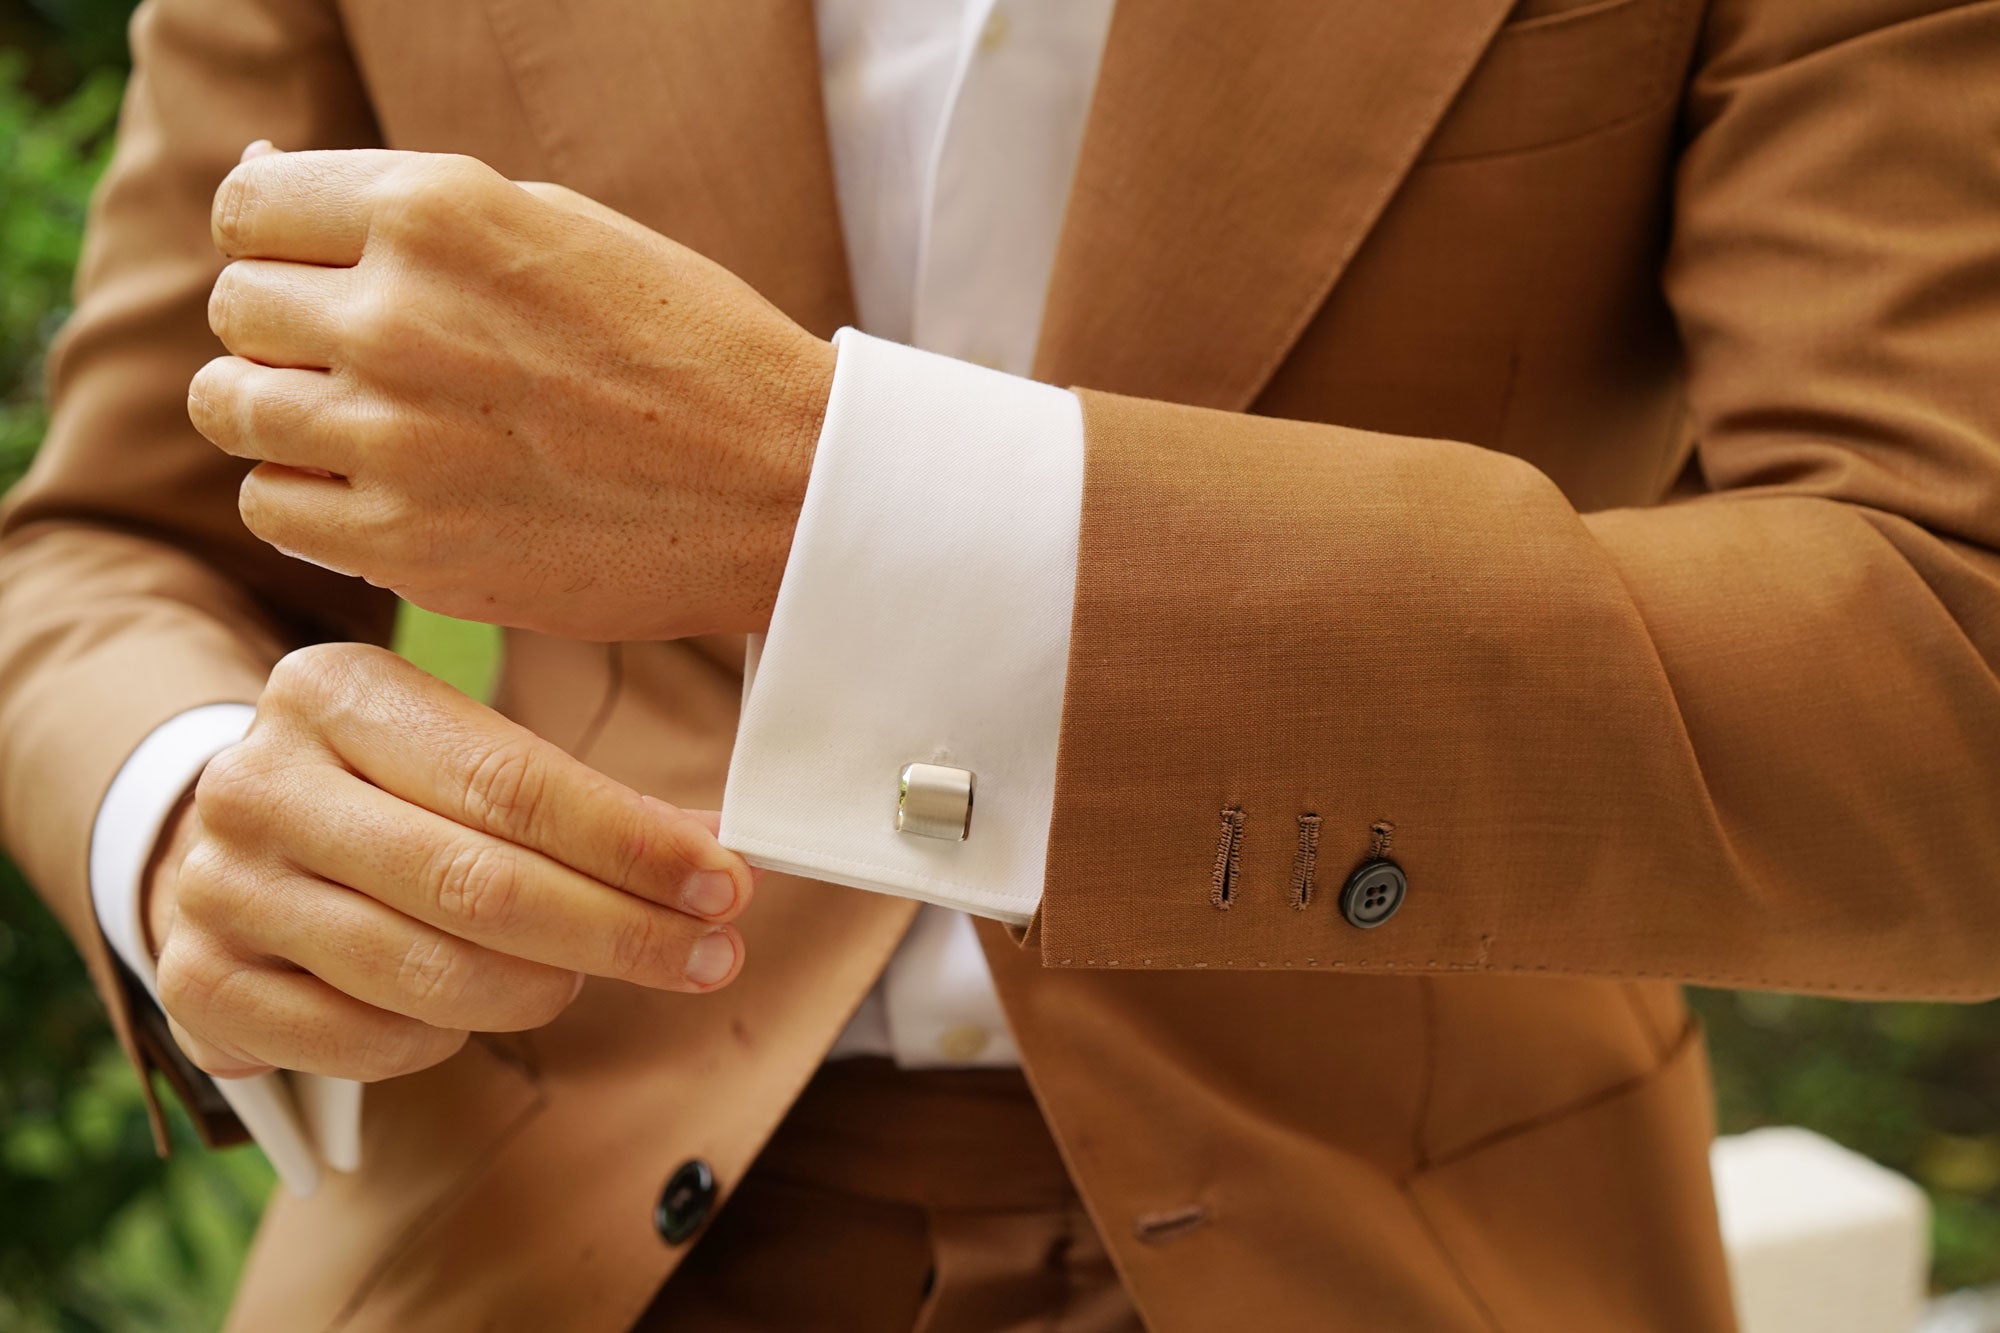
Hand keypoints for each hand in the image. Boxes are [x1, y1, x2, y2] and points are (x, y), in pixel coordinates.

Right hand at [146, 642, 752, 1081]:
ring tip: (583, 977)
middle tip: (711, 955)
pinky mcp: (199, 983)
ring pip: (422, 971)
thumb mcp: (465, 759)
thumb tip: (717, 851)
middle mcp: (259, 783)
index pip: (511, 781)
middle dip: (617, 930)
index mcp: (335, 693)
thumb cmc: (383, 795)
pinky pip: (363, 1039)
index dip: (631, 844)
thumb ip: (585, 804)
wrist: (217, 839)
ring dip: (538, 989)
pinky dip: (441, 1038)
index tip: (726, 884)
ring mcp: (216, 887)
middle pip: (475, 882)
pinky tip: (471, 1009)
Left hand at [188, 146, 834, 641]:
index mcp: (436, 211)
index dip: (281, 245)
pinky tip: (386, 491)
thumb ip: (406, 209)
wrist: (783, 490)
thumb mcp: (555, 225)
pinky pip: (272, 508)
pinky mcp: (406, 545)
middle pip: (239, 310)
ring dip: (282, 415)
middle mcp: (398, 317)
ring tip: (367, 428)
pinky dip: (310, 499)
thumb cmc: (683, 345)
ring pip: (232, 409)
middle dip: (288, 331)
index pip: (248, 210)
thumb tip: (257, 178)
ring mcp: (395, 439)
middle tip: (371, 364)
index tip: (332, 282)